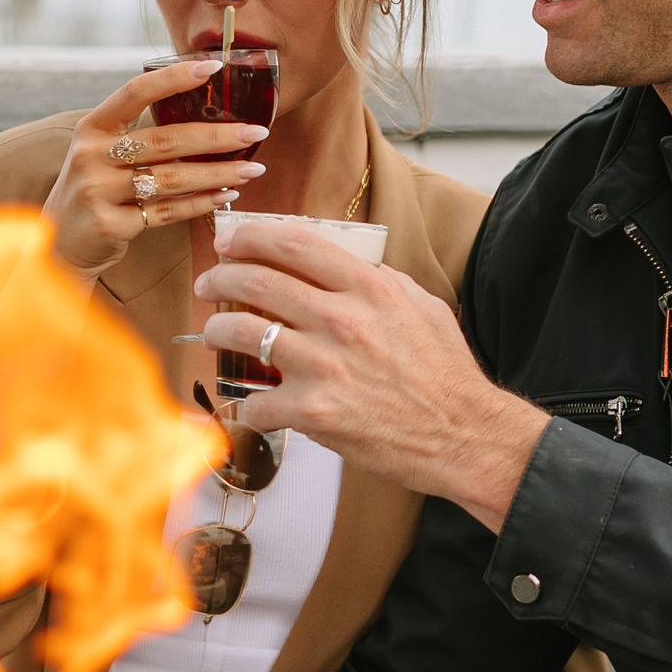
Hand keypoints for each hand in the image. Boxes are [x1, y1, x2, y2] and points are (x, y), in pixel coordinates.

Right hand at [42, 60, 266, 274]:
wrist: (59, 244)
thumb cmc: (94, 189)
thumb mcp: (102, 152)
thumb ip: (140, 134)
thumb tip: (206, 113)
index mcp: (93, 127)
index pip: (136, 92)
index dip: (174, 78)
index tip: (214, 67)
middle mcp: (92, 155)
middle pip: (165, 140)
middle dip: (217, 136)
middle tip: (256, 132)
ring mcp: (98, 190)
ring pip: (172, 178)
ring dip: (218, 173)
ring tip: (252, 169)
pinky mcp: (110, 224)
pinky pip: (167, 212)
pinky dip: (201, 204)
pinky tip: (226, 196)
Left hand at [196, 218, 547, 530]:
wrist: (464, 434)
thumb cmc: (445, 373)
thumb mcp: (422, 306)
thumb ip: (381, 281)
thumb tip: (345, 264)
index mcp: (369, 288)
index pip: (295, 244)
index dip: (251, 237)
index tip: (231, 242)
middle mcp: (342, 320)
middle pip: (257, 282)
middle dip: (219, 277)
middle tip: (207, 282)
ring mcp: (325, 366)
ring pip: (242, 333)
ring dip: (215, 330)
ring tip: (212, 334)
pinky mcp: (314, 412)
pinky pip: (256, 402)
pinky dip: (245, 405)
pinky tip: (248, 404)